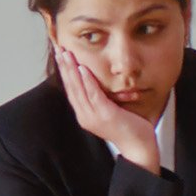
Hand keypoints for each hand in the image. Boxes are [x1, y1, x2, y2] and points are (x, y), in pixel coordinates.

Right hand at [55, 44, 161, 171]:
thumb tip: (96, 81)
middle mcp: (85, 116)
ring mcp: (94, 116)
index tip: (59, 55)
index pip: (71, 90)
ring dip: (71, 70)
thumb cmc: (127, 127)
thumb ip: (100, 97)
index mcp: (84, 114)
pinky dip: (87, 81)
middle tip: (57, 49)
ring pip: (78, 89)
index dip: (64, 72)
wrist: (138, 146)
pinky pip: (93, 95)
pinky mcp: (105, 115)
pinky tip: (82, 69)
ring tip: (66, 54)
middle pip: (71, 87)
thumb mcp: (110, 110)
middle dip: (64, 67)